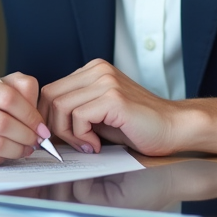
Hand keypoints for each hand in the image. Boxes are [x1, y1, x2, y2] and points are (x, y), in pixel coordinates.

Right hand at [0, 71, 52, 166]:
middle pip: (2, 123)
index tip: (41, 125)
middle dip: (27, 134)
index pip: (7, 97)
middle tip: (37, 140)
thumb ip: (20, 88)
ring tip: (26, 147)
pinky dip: (3, 158)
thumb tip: (38, 117)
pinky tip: (7, 153)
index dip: (30, 114)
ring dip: (18, 149)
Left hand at [38, 59, 181, 155]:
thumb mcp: (98, 115)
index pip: (50, 89)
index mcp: (92, 70)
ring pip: (60, 106)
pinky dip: (81, 137)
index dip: (47, 117)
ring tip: (87, 145)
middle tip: (71, 144)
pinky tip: (97, 146)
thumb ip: (74, 112)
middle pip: (50, 95)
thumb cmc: (137, 126)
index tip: (57, 138)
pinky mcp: (113, 97)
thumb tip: (43, 126)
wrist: (173, 128)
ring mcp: (106, 81)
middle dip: (53, 126)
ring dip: (67, 133)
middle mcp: (97, 70)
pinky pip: (78, 117)